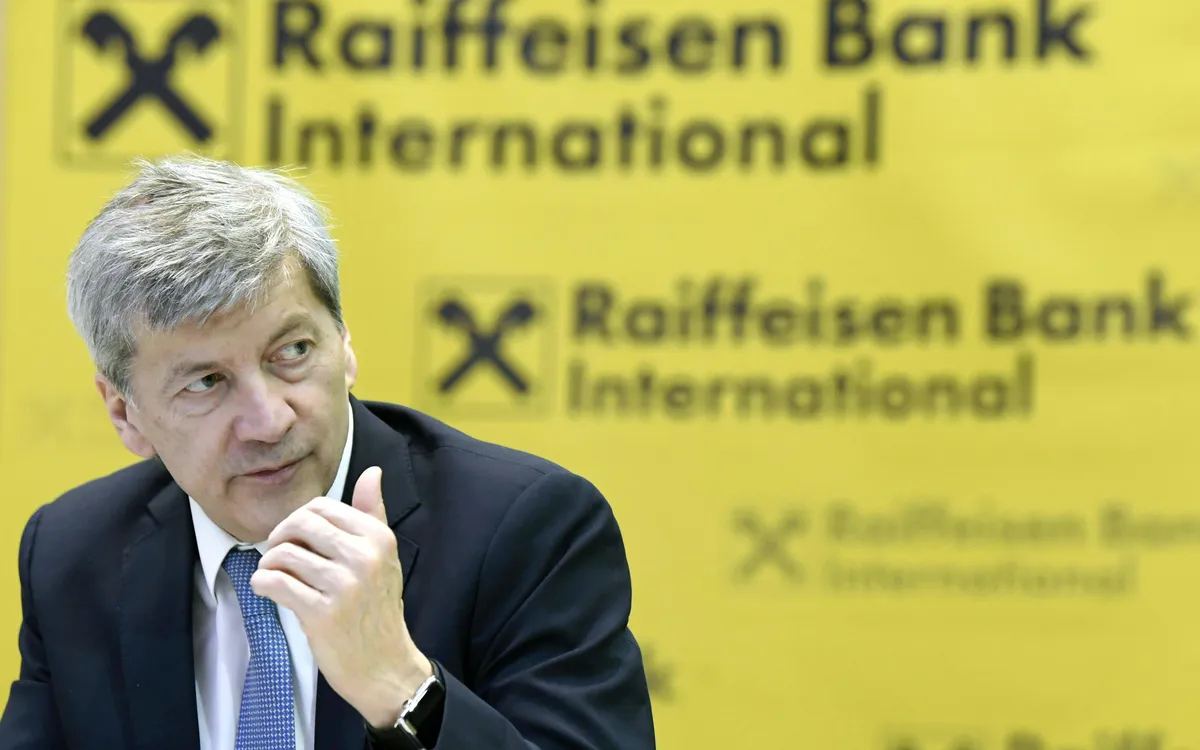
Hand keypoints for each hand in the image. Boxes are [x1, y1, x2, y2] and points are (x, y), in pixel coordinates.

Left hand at [250, 466, 432, 727]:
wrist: (384, 665)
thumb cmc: (377, 609)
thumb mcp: (384, 557)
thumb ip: (373, 513)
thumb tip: (372, 471)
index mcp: (378, 537)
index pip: (322, 506)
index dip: (299, 520)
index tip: (296, 539)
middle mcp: (364, 557)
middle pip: (300, 523)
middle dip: (280, 537)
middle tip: (279, 556)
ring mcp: (343, 585)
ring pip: (283, 554)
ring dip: (269, 565)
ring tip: (276, 577)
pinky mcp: (321, 613)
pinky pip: (275, 582)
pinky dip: (263, 584)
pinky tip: (269, 590)